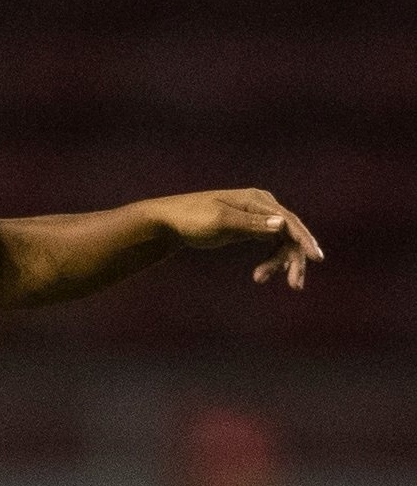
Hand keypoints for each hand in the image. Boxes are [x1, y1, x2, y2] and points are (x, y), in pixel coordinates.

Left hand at [151, 189, 322, 289]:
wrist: (169, 222)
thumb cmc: (191, 219)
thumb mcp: (219, 222)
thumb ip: (250, 224)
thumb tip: (281, 223)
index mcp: (257, 200)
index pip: (289, 221)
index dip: (304, 240)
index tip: (316, 258)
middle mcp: (262, 206)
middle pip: (289, 233)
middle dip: (292, 259)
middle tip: (295, 286)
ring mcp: (257, 217)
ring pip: (281, 242)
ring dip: (278, 262)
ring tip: (261, 279)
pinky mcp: (250, 228)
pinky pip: (271, 244)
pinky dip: (270, 260)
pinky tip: (262, 275)